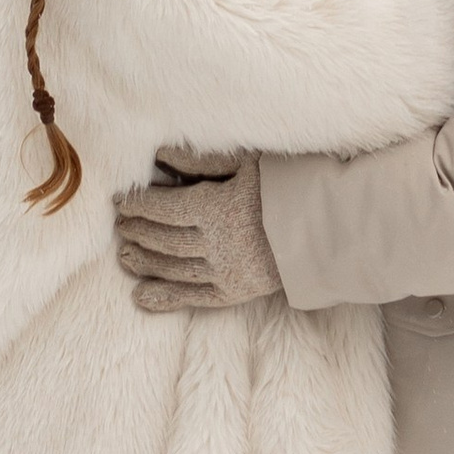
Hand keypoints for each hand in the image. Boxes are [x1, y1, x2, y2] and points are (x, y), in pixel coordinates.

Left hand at [112, 154, 284, 312]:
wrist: (332, 227)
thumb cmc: (290, 184)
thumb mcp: (248, 162)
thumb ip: (201, 161)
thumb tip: (160, 156)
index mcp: (217, 209)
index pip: (162, 208)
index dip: (137, 205)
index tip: (121, 200)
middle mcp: (216, 245)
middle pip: (163, 239)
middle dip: (137, 231)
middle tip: (121, 224)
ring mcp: (225, 272)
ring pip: (172, 269)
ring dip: (144, 261)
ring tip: (124, 254)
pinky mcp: (236, 291)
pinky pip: (193, 298)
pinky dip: (165, 297)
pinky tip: (141, 295)